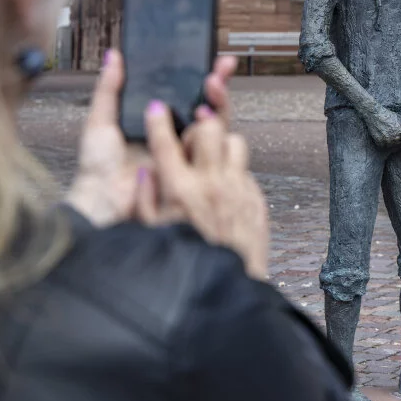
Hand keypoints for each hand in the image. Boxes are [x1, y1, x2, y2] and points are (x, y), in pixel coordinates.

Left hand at [66, 52, 238, 227]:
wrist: (103, 201)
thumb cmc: (97, 165)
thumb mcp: (100, 120)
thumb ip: (109, 88)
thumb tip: (114, 55)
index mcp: (154, 122)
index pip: (182, 94)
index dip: (197, 75)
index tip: (209, 57)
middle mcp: (174, 135)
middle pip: (204, 105)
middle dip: (217, 83)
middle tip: (222, 66)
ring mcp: (185, 152)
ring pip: (214, 123)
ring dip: (217, 101)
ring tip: (211, 86)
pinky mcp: (192, 168)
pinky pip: (212, 147)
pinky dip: (213, 129)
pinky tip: (204, 114)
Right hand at [142, 101, 269, 280]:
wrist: (229, 292)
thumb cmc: (185, 266)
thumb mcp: (152, 237)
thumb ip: (145, 201)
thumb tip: (144, 172)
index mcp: (181, 192)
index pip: (166, 143)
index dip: (158, 121)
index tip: (156, 109)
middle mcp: (212, 184)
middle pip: (209, 127)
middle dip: (198, 124)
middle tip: (192, 136)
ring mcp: (238, 190)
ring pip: (235, 142)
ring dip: (222, 145)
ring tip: (211, 160)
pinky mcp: (256, 200)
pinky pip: (246, 171)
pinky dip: (234, 174)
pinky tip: (224, 190)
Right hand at [364, 106, 400, 148]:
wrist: (374, 114)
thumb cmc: (387, 115)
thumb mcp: (399, 118)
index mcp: (400, 132)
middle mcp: (394, 138)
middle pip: (399, 144)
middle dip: (399, 141)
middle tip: (397, 138)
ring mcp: (386, 141)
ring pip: (391, 147)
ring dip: (392, 144)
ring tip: (391, 139)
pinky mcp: (378, 142)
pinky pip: (384, 146)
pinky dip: (384, 144)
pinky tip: (384, 139)